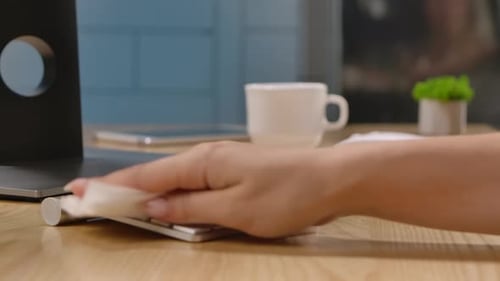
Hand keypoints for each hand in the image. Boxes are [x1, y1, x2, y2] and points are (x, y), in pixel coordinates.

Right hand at [66, 142, 342, 237]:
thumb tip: (153, 206)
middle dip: (122, 187)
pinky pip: (193, 182)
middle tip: (90, 197)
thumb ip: (191, 208)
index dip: (112, 186)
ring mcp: (221, 164)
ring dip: (145, 190)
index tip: (81, 192)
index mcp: (203, 163)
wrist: (331, 181)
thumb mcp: (236, 210)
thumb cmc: (288, 195)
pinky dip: (172, 192)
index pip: (147, 176)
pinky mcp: (233, 173)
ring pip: (173, 178)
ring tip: (118, 201)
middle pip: (155, 174)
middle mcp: (208, 158)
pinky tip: (165, 200)